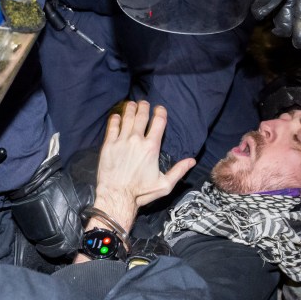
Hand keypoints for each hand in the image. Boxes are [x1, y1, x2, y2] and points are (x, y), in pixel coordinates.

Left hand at [91, 101, 193, 232]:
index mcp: (151, 147)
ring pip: (126, 118)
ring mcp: (121, 141)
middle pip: (141, 116)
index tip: (159, 109)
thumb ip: (179, 171)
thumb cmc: (141, 193)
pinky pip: (112, 127)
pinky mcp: (108, 145)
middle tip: (143, 103)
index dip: (160, 112)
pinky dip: (115, 119)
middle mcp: (136, 140)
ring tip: (131, 104)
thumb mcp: (165, 185)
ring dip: (130, 109)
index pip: (158, 122)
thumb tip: (192, 161)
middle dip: (143, 107)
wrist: (117, 196)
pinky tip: (117, 116)